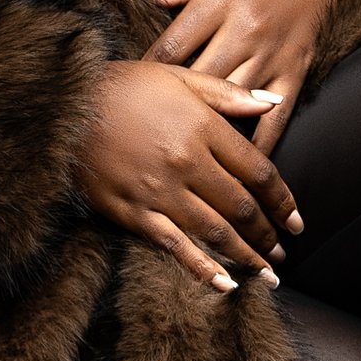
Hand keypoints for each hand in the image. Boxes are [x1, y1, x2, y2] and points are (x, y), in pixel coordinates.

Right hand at [79, 59, 304, 292]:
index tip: (297, 221)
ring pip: (215, 232)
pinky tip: (224, 285)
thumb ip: (228, 94)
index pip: (258, 172)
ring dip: (246, 257)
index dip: (283, 201)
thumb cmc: (123, 86)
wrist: (64, 105)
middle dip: (267, 235)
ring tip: (266, 274)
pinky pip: (175, 247)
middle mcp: (187, 163)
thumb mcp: (178, 76)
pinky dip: (202, 268)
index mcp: (203, 128)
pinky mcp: (133, 212)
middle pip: (242, 208)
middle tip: (281, 252)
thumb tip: (273, 104)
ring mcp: (160, 191)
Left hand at [146, 0, 339, 150]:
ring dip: (211, 129)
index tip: (130, 93)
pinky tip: (242, 167)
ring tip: (185, 155)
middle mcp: (244, 29)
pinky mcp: (295, 72)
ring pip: (234, 102)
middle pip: (199, 79)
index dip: (147, 72)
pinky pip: (276, 117)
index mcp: (218, 1)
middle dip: (172, 106)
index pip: (172, 45)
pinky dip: (260, 144)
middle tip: (148, 134)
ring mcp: (271, 54)